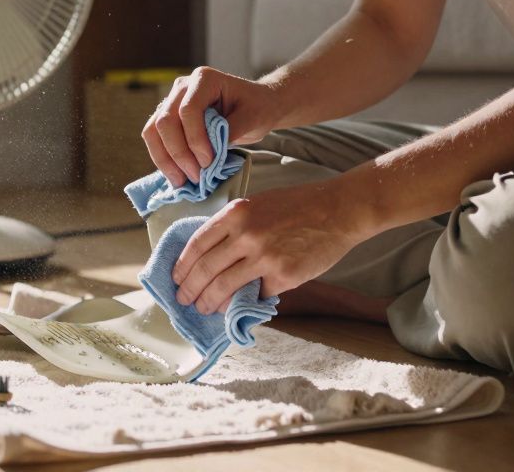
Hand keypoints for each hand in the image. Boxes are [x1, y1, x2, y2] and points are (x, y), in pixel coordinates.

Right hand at [141, 66, 281, 186]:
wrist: (257, 104)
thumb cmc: (257, 107)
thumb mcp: (253, 118)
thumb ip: (230, 132)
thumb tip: (206, 156)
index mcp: (204, 79)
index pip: (188, 110)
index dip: (195, 139)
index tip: (208, 162)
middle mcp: (182, 87)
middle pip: (165, 122)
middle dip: (179, 154)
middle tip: (196, 177)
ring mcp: (171, 101)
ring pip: (153, 131)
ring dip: (165, 160)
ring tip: (182, 182)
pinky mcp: (168, 118)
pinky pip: (155, 139)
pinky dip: (164, 160)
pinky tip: (177, 176)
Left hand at [171, 180, 368, 314]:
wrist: (337, 210)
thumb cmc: (297, 205)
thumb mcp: (257, 205)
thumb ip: (234, 227)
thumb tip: (210, 257)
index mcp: (235, 213)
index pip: (197, 244)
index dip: (182, 266)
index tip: (176, 279)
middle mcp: (245, 234)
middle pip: (205, 269)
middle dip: (190, 290)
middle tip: (184, 300)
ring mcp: (264, 257)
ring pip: (224, 287)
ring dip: (209, 302)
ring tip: (204, 308)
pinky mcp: (283, 276)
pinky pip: (255, 295)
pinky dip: (243, 304)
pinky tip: (236, 309)